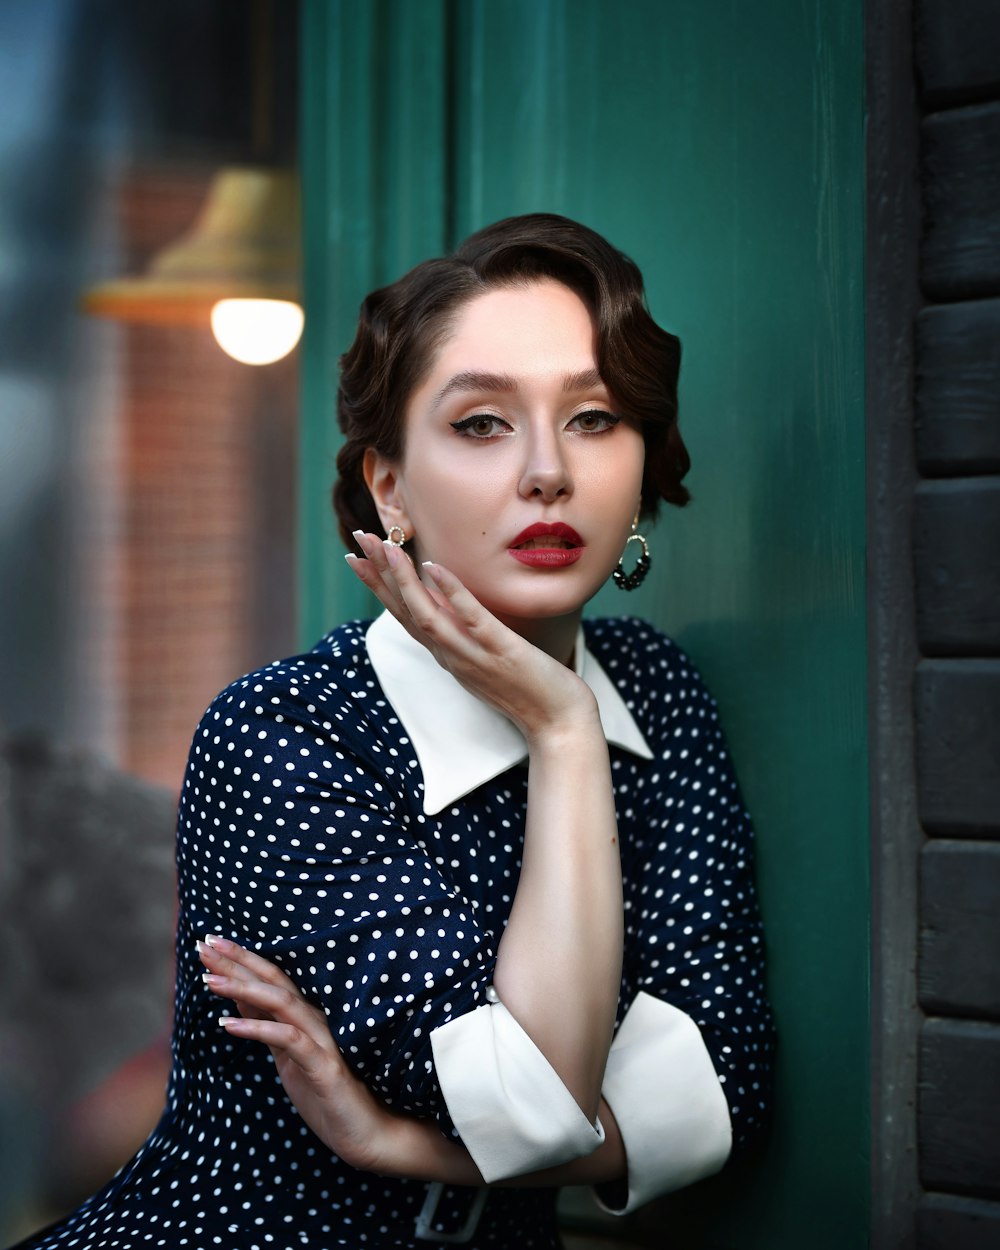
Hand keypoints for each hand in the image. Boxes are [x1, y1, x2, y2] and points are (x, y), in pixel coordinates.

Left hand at [197, 935, 406, 1173]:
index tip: (210, 943)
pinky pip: (289, 1040)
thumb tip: (238, 998)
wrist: (367, 1133)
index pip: (270, 979)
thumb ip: (267, 1027)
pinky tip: (228, 1025)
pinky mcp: (325, 1066)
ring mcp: (322, 1041)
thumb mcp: (286, 1060)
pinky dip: (258, 1029)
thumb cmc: (327, 1097)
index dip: (241, 960)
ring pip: (281, 1002)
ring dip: (243, 988)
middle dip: (238, 961)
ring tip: (209, 979)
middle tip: (204, 944)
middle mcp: (315, 1020)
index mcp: (305, 1018)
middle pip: (273, 981)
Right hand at [346, 532, 596, 740]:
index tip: (355, 557)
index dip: (378, 587)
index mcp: (446, 654)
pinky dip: (451, 593)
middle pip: (405, 611)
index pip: (404, 616)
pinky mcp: (501, 651)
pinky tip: (435, 567)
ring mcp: (473, 654)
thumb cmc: (527, 688)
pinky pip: (472, 618)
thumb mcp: (484, 656)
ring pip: (427, 616)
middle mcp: (451, 655)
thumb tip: (447, 599)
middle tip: (358, 538)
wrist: (558, 723)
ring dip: (404, 582)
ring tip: (386, 548)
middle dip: (379, 574)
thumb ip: (463, 631)